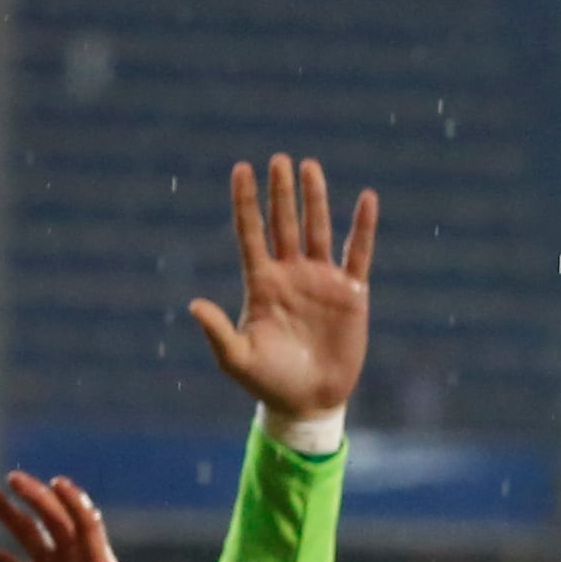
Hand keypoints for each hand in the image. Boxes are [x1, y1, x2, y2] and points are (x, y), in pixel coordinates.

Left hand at [188, 154, 377, 425]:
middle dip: (281, 193)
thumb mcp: (236, 358)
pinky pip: (358, 253)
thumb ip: (218, 330)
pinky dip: (363, 228)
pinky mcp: (352, 295)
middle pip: (284, 224)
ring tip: (309, 167)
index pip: (251, 233)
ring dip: (314, 200)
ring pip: (318, 231)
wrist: (309, 401)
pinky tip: (366, 199)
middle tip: (279, 160)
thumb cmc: (267, 381)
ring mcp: (322, 281)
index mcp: (261, 283)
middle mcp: (291, 275)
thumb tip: (194, 304)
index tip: (242, 169)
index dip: (246, 202)